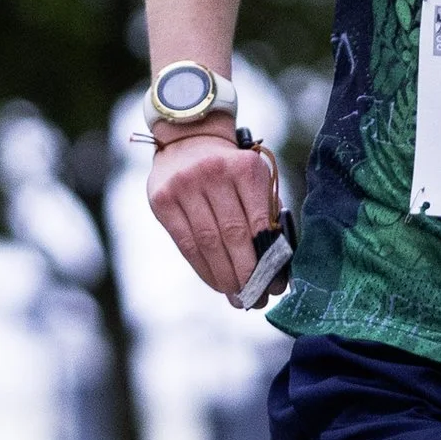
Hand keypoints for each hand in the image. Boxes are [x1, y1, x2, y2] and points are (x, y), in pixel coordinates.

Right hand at [146, 130, 276, 301]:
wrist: (189, 141)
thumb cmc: (231, 171)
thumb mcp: (254, 180)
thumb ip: (267, 213)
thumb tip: (277, 264)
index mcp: (246, 168)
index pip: (259, 222)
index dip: (268, 259)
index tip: (276, 285)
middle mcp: (213, 173)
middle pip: (233, 235)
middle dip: (247, 274)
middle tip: (257, 298)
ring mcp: (185, 186)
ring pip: (208, 243)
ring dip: (225, 277)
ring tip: (238, 297)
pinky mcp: (162, 199)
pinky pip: (185, 244)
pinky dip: (203, 269)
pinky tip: (217, 283)